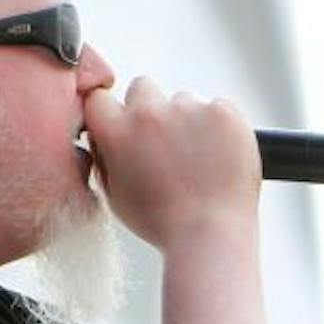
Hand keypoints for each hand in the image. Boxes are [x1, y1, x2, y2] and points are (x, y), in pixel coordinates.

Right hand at [83, 76, 259, 250]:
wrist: (210, 235)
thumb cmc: (163, 223)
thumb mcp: (115, 195)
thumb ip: (105, 157)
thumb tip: (103, 136)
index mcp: (116, 132)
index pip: (99, 98)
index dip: (112, 113)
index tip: (124, 125)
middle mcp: (149, 113)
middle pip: (142, 87)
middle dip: (150, 109)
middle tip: (165, 144)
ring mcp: (189, 109)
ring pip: (184, 100)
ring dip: (188, 120)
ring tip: (199, 159)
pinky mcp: (223, 112)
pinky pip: (219, 107)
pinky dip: (221, 126)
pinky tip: (220, 156)